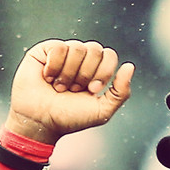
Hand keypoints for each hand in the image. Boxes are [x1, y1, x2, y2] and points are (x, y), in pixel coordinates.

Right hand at [3, 39, 133, 144]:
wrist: (39, 122)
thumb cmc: (68, 118)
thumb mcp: (101, 111)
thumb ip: (121, 92)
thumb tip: (129, 66)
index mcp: (94, 70)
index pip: (109, 55)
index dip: (103, 72)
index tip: (91, 90)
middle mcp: (79, 59)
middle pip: (95, 49)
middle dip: (86, 73)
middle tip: (73, 90)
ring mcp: (62, 54)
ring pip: (77, 48)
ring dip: (68, 73)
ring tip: (58, 87)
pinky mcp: (43, 51)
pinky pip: (58, 47)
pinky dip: (54, 66)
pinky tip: (47, 78)